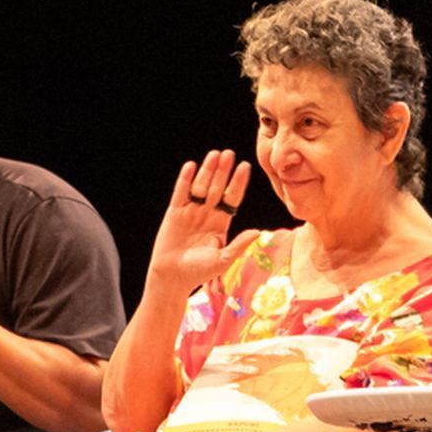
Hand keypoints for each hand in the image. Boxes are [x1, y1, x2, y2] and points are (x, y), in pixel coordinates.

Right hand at [147, 151, 259, 291]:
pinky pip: (181, 193)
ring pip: (200, 187)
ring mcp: (191, 212)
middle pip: (217, 188)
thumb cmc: (199, 272)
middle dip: (223, 171)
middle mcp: (207, 214)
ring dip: (207, 171)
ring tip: (214, 155)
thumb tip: (258, 232)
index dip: (238, 183)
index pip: (232, 198)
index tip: (245, 166)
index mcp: (221, 223)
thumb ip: (239, 245)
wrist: (173, 277)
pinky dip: (185, 180)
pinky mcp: (175, 213)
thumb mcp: (223, 259)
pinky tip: (191, 166)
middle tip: (229, 154)